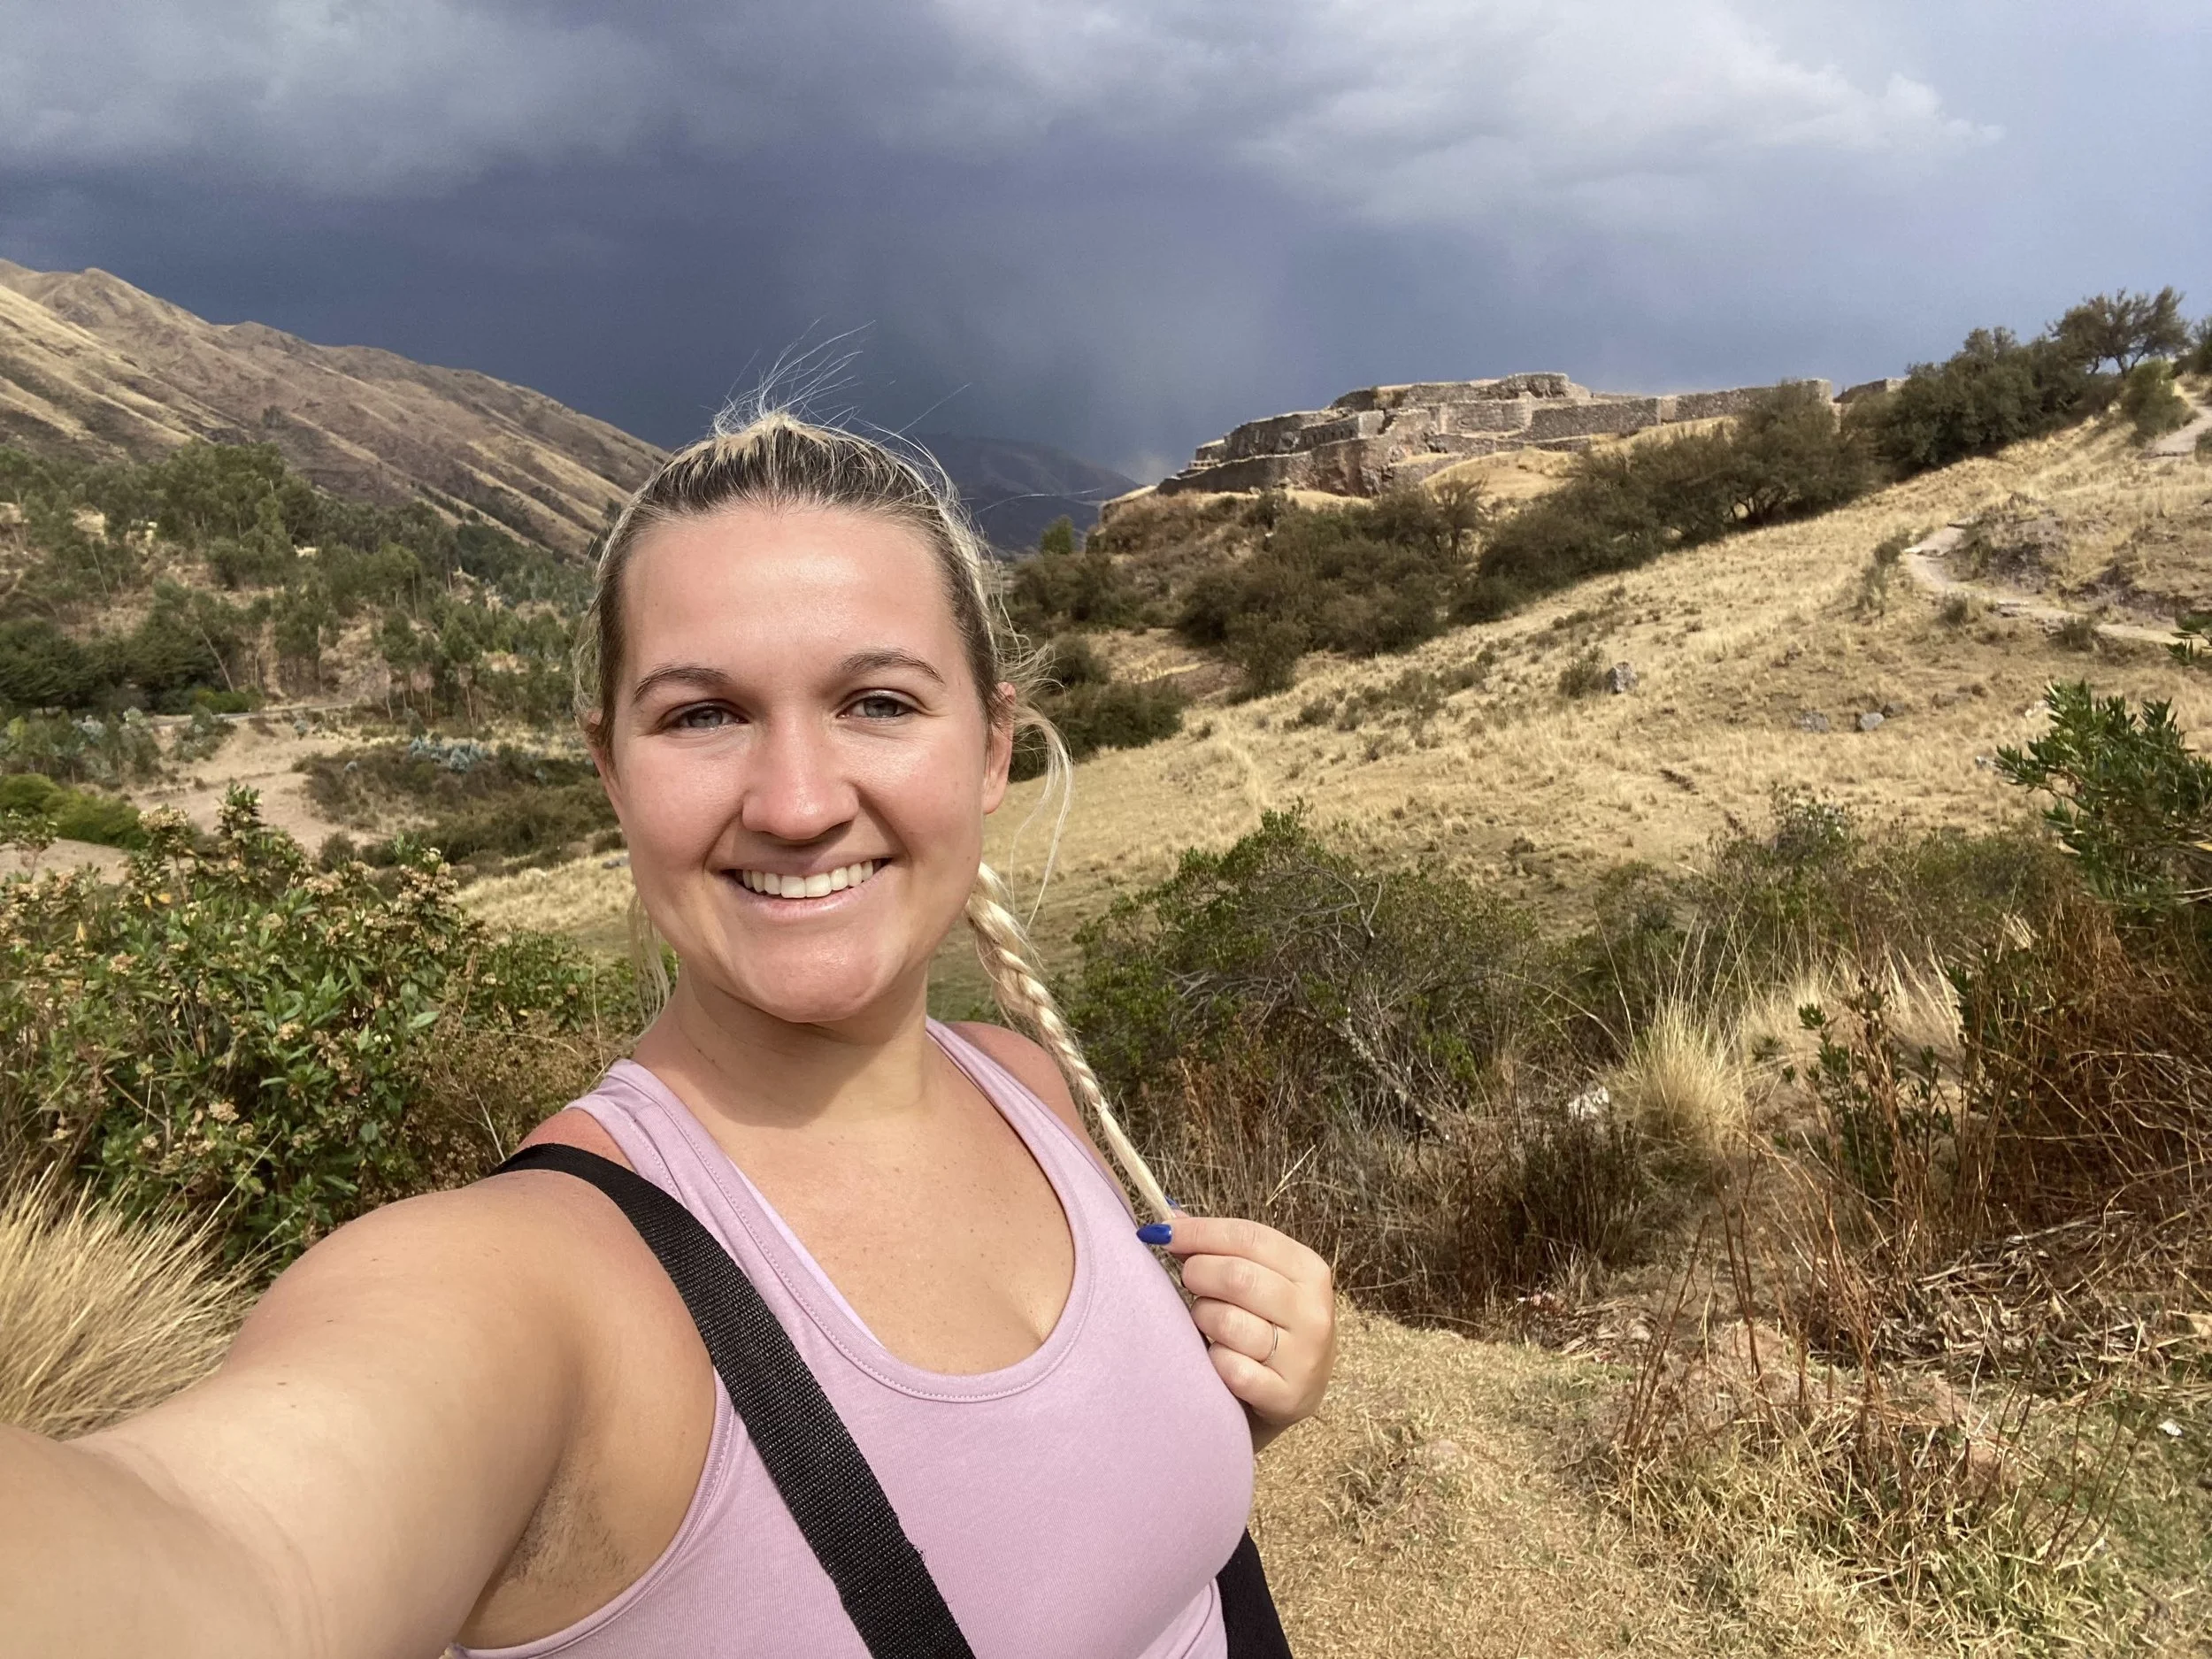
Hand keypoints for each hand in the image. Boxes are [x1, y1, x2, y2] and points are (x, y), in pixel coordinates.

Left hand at [1141, 1214, 1335, 1448]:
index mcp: (1310, 1271)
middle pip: (1237, 1276)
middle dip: (1197, 1274)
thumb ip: (1220, 1248)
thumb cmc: (1267, 1325)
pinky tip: (1219, 1359)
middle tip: (1188, 1282)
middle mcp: (1313, 1311)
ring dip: (1203, 1319)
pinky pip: (1229, 1367)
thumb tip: (1169, 1216)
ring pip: (1227, 1322)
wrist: (1294, 1394)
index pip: (1249, 1236)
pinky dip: (1214, 1361)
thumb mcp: (1259, 1280)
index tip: (1162, 1233)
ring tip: (1208, 1323)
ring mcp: (1303, 1357)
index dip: (1200, 1232)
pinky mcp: (1287, 1396)